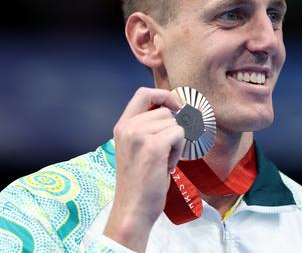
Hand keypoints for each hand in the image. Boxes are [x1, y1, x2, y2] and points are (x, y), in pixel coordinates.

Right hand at [104, 87, 184, 251]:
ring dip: (176, 142)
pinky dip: (179, 150)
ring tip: (164, 161)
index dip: (164, 95)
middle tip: (164, 153)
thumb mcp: (136, 148)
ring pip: (175, 123)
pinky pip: (179, 134)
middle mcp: (128, 127)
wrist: (132, 209)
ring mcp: (139, 135)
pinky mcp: (153, 147)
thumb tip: (176, 110)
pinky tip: (167, 166)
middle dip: (173, 129)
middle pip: (165, 110)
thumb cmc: (139, 182)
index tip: (176, 107)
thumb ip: (148, 127)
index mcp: (122, 126)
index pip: (143, 93)